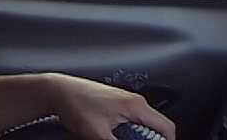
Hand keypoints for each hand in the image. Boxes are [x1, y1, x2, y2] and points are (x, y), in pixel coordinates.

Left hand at [45, 74, 175, 139]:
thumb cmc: (76, 105)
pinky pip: (131, 123)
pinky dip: (127, 134)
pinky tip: (111, 137)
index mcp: (137, 106)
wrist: (59, 91)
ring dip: (136, 139)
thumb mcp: (98, 135)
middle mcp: (135, 102)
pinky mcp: (116, 106)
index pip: (167, 128)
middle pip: (155, 128)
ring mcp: (126, 103)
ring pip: (142, 126)